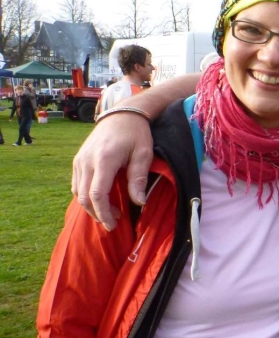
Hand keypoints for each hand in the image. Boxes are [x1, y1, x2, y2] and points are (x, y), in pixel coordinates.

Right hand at [71, 113, 153, 230]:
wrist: (122, 114)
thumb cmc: (136, 134)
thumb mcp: (143, 153)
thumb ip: (139, 178)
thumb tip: (140, 202)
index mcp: (104, 159)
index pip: (96, 194)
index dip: (104, 213)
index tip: (114, 224)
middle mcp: (86, 160)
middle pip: (84, 197)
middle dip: (97, 214)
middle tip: (114, 223)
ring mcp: (79, 160)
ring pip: (77, 192)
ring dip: (91, 207)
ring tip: (110, 212)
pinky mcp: (78, 159)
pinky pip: (76, 184)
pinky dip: (85, 196)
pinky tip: (101, 200)